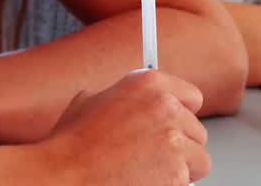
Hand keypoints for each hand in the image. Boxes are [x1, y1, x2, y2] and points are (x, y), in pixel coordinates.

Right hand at [40, 69, 208, 185]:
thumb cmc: (68, 146)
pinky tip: (143, 183)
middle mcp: (166, 108)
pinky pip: (187, 184)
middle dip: (180, 146)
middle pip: (197, 132)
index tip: (176, 125)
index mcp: (148, 84)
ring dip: (180, 169)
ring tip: (149, 174)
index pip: (191, 97)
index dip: (182, 114)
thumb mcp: (90, 102)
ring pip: (199, 160)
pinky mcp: (177, 175)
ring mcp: (174, 142)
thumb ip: (121, 98)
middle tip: (153, 157)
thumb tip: (135, 106)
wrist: (61, 177)